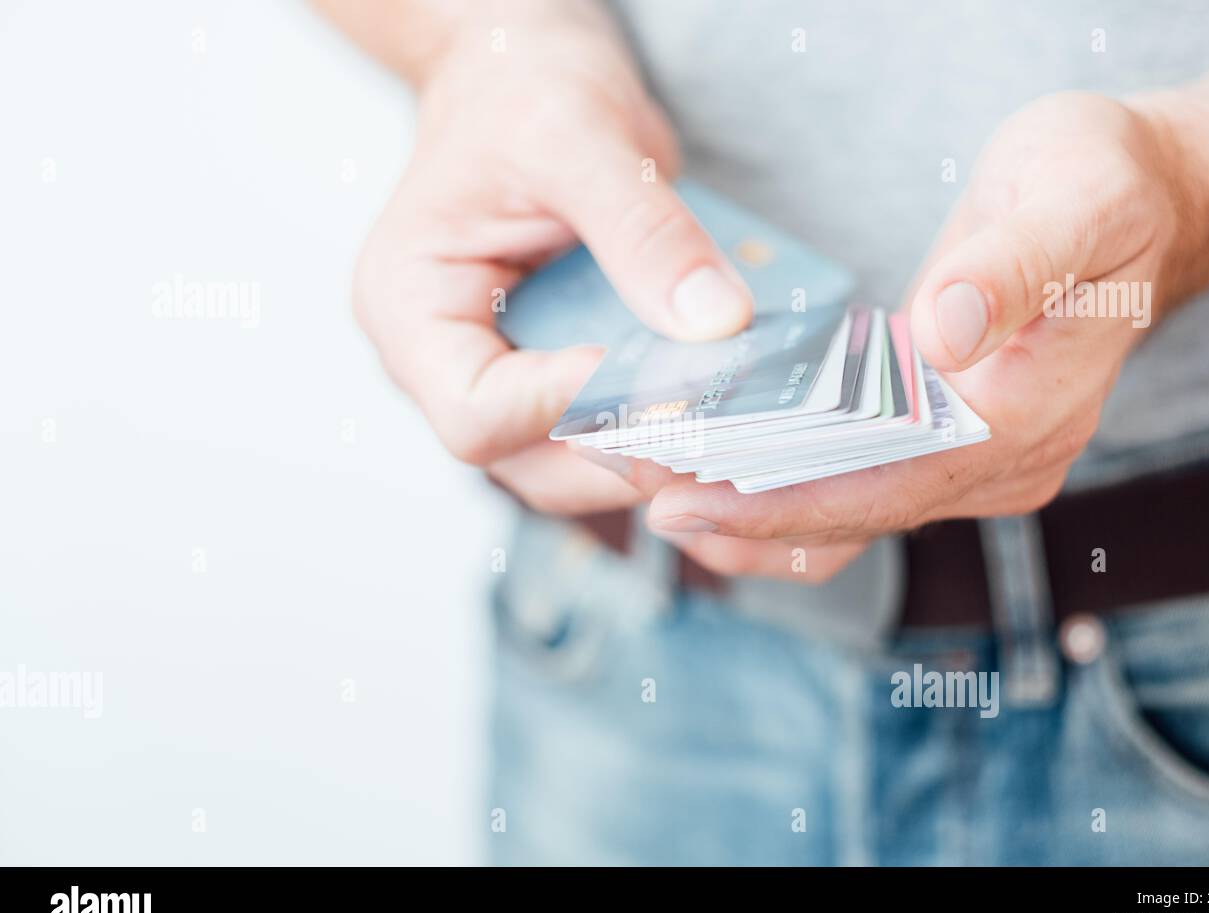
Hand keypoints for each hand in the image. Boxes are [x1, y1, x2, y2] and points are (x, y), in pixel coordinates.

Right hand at [352, 4, 752, 514]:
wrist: (524, 79)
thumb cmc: (521, 93)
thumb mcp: (582, 137)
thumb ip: (643, 231)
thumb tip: (715, 323)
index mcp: (410, 307)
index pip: (476, 415)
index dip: (568, 412)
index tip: (655, 377)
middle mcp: (443, 362)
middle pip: (526, 463)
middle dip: (623, 455)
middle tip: (717, 428)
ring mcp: (497, 376)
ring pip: (569, 466)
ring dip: (648, 457)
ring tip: (727, 427)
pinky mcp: (549, 376)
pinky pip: (600, 431)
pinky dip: (657, 429)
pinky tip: (716, 406)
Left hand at [630, 91, 1208, 579]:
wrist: (1143, 208)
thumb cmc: (1105, 189)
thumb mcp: (1075, 197)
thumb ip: (1014, 267)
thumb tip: (942, 334)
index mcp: (1028, 414)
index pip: (886, 480)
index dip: (779, 493)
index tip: (683, 490)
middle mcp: (1004, 463)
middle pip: (851, 510)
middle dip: (736, 506)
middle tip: (627, 479)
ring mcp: (978, 466)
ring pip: (845, 517)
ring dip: (743, 511)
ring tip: (643, 488)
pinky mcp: (948, 448)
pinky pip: (853, 494)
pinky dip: (778, 497)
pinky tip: (708, 487)